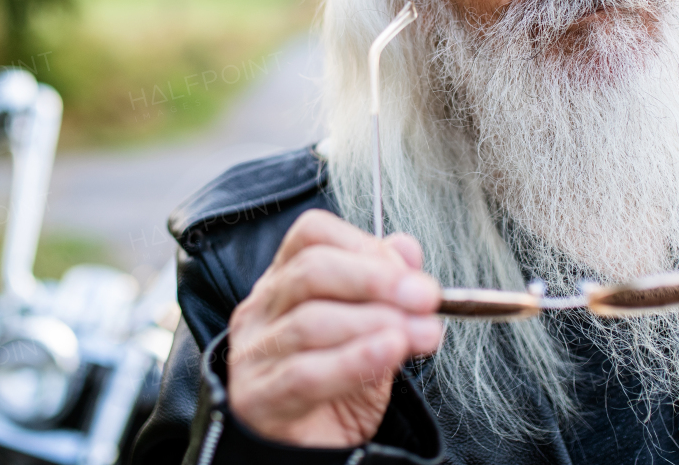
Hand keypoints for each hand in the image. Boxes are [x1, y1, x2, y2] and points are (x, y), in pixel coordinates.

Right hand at [225, 209, 443, 446]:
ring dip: (376, 322)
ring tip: (419, 333)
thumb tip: (407, 248)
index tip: (409, 269)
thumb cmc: (335, 389)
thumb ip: (387, 291)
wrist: (308, 454)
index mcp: (285, 282)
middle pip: (311, 271)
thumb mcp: (370, 333)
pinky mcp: (257, 398)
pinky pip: (305, 373)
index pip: (312, 235)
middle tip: (425, 296)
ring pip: (310, 321)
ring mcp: (253, 353)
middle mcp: (262, 310)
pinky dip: (354, 359)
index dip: (364, 245)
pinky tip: (389, 352)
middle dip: (376, 280)